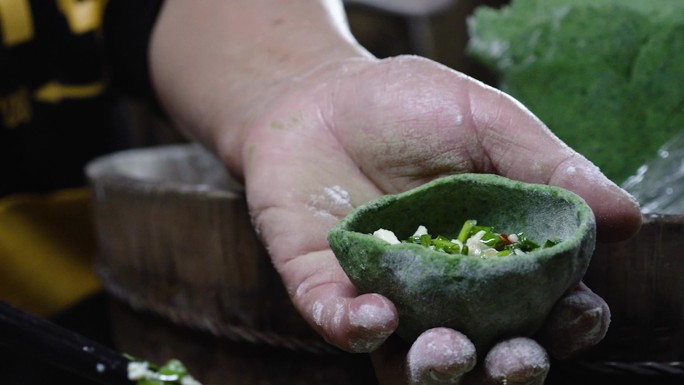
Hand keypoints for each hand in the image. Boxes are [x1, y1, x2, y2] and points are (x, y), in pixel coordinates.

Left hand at [223, 56, 640, 383]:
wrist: (323, 94)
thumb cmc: (410, 106)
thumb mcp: (486, 122)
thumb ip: (547, 167)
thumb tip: (626, 219)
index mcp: (492, 255)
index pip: (541, 307)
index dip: (566, 323)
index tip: (577, 315)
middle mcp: (441, 288)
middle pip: (483, 349)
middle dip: (506, 366)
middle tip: (515, 360)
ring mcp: (382, 292)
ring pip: (411, 359)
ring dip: (436, 369)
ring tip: (448, 350)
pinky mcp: (323, 285)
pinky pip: (339, 323)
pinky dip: (357, 329)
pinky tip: (377, 317)